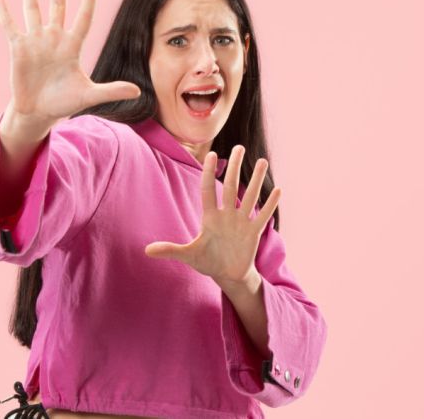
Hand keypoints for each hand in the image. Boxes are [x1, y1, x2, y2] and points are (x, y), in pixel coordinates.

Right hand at [0, 0, 140, 127]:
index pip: (83, 17)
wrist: (38, 112)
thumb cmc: (64, 103)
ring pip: (32, 8)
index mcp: (72, 46)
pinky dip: (4, 11)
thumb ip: (111, 90)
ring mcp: (35, 41)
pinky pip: (10, 26)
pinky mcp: (18, 48)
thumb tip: (138, 93)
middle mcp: (54, 38)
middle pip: (57, 4)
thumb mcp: (88, 96)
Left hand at [144, 145, 281, 285]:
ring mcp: (241, 222)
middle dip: (235, 167)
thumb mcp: (188, 255)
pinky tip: (277, 189)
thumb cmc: (207, 262)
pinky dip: (270, 204)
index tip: (211, 154)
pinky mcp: (253, 233)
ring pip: (250, 196)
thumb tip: (146, 251)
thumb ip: (170, 250)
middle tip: (239, 147)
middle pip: (231, 187)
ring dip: (257, 179)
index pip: (208, 190)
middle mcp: (227, 215)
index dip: (209, 173)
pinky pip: (263, 216)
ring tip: (263, 161)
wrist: (227, 275)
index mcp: (210, 217)